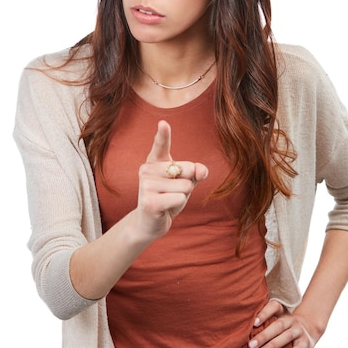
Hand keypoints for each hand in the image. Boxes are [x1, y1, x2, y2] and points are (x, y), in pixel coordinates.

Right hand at [135, 120, 208, 239]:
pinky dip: (178, 205)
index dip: (163, 134)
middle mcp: (147, 170)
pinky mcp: (149, 202)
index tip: (163, 123)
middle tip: (172, 193)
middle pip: (187, 168)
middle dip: (188, 183)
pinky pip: (179, 198)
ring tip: (168, 201)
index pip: (160, 144)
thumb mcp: (184, 183)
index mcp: (154, 161)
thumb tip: (201, 170)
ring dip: (182, 197)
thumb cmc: (168, 198)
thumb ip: (195, 173)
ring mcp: (146, 185)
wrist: (148, 223)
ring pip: (185, 186)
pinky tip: (164, 209)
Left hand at [248, 299, 317, 347]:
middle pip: (278, 325)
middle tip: (251, 345)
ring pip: (286, 337)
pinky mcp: (305, 343)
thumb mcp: (276, 318)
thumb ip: (263, 321)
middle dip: (264, 335)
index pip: (274, 307)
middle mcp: (291, 319)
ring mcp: (299, 330)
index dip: (264, 313)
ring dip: (273, 345)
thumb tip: (239, 328)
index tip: (253, 323)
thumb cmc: (283, 326)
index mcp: (282, 311)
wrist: (309, 329)